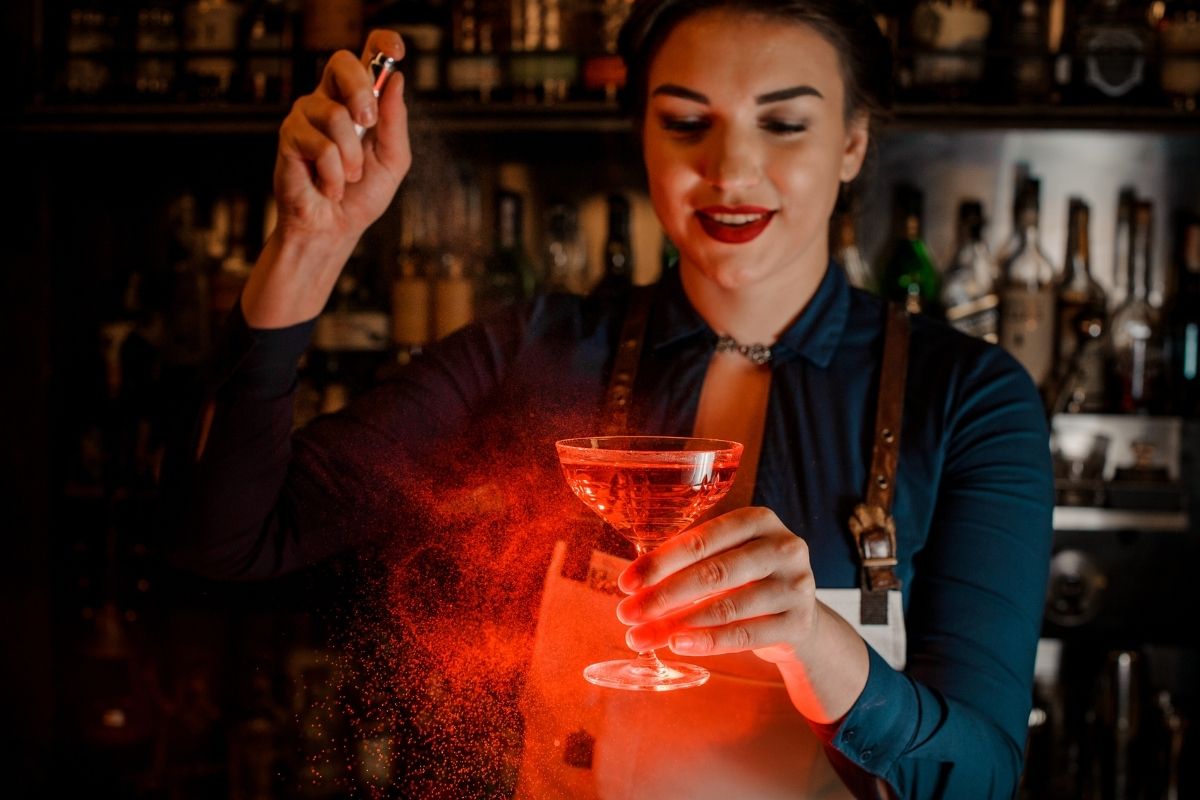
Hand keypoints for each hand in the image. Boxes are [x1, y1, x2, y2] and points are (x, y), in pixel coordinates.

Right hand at [274, 29, 411, 241]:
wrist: (333, 229)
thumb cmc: (361, 196)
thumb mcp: (393, 160)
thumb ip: (394, 122)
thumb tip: (396, 80)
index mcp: (357, 102)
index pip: (365, 58)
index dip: (380, 45)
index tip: (395, 51)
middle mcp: (329, 101)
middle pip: (341, 63)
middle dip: (361, 91)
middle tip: (368, 124)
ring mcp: (306, 116)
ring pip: (335, 115)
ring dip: (351, 157)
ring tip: (349, 178)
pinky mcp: (289, 137)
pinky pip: (321, 146)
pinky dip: (334, 175)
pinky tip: (329, 186)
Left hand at [615, 507, 818, 663]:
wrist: (798, 616)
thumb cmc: (748, 579)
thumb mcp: (726, 557)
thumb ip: (688, 561)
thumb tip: (633, 585)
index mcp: (758, 520)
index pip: (701, 540)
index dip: (660, 563)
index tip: (626, 583)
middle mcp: (783, 547)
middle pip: (713, 573)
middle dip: (663, 596)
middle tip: (627, 614)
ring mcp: (796, 586)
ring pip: (726, 607)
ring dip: (677, 624)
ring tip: (642, 637)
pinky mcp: (799, 623)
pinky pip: (745, 635)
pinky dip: (707, 642)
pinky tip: (678, 645)